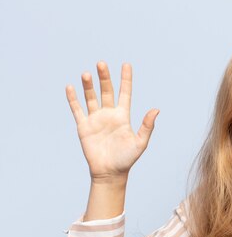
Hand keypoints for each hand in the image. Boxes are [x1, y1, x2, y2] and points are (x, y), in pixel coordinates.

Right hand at [66, 62, 158, 182]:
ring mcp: (96, 119)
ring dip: (88, 86)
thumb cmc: (127, 159)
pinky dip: (73, 99)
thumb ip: (147, 126)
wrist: (110, 172)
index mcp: (123, 116)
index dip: (126, 79)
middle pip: (106, 91)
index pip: (125, 93)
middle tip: (101, 64)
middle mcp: (109, 114)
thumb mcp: (140, 142)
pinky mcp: (84, 126)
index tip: (126, 64)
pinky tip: (70, 87)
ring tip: (87, 74)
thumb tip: (156, 109)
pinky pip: (77, 110)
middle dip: (104, 77)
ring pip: (91, 97)